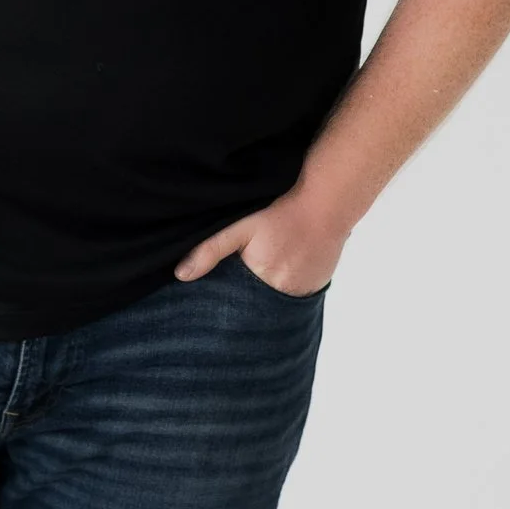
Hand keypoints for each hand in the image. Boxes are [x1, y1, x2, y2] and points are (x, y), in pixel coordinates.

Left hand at [173, 186, 348, 296]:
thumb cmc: (282, 212)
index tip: (220, 296)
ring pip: (277, 302)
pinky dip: (288, 288)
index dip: (227, 301)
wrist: (328, 203)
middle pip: (257, 305)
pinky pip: (296, 296)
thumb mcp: (241, 227)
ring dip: (269, 295)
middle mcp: (285, 295)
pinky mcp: (318, 287)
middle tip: (246, 278)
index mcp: (262, 282)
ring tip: (268, 273)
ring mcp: (304, 293)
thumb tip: (181, 275)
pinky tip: (287, 270)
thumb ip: (211, 250)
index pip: (236, 304)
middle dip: (247, 301)